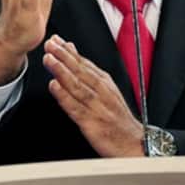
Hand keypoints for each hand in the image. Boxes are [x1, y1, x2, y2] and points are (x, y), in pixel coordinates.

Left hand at [43, 34, 144, 156]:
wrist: (134, 144)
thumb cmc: (119, 120)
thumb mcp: (108, 92)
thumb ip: (89, 74)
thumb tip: (72, 52)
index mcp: (105, 84)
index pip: (85, 64)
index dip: (69, 51)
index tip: (56, 40)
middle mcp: (101, 93)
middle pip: (81, 71)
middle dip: (64, 56)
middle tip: (50, 44)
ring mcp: (97, 107)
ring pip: (77, 85)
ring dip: (62, 71)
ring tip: (49, 60)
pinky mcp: (92, 123)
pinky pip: (76, 108)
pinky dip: (65, 96)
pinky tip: (55, 87)